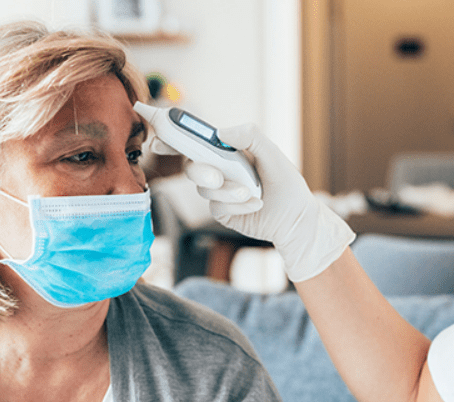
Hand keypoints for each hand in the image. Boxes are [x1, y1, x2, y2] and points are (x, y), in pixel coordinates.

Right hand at [157, 123, 355, 281]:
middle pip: (191, 166)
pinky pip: (216, 206)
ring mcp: (218, 191)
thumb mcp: (272, 153)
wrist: (296, 217)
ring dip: (227, 191)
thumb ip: (250, 136)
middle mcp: (218, 169)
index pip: (194, 141)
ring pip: (203, 189)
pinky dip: (236, 204)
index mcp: (226, 150)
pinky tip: (255, 204)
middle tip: (218, 177)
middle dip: (201, 171)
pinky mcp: (221, 211)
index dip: (172, 138)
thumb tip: (220, 132)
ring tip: (252, 193)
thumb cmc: (285, 181)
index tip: (158, 139)